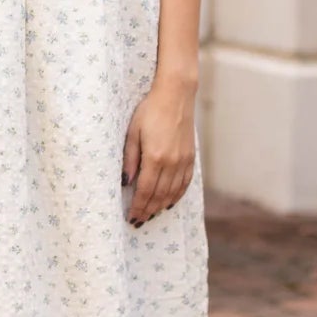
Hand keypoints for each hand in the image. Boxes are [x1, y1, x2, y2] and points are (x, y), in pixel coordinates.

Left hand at [122, 76, 196, 225]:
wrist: (176, 96)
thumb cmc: (150, 111)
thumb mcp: (133, 132)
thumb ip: (129, 159)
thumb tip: (125, 182)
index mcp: (155, 157)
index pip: (146, 190)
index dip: (138, 206)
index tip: (132, 217)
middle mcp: (171, 162)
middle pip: (159, 195)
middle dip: (148, 210)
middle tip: (139, 221)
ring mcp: (183, 161)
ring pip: (173, 192)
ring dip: (161, 206)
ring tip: (151, 215)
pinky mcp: (190, 157)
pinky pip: (185, 183)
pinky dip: (177, 196)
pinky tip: (170, 203)